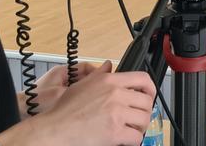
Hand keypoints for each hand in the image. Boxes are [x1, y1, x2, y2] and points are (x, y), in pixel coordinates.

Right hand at [0, 61, 156, 145]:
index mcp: (109, 81)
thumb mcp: (82, 84)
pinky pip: (137, 137)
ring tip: (132, 129)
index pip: (142, 78)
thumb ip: (99, 75)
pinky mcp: (115, 132)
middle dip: (145, 111)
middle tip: (138, 117)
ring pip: (144, 119)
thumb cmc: (64, 111)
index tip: (149, 95)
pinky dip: (134, 140)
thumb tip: (108, 67)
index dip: (150, 88)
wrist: (55, 129)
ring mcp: (116, 113)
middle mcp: (115, 94)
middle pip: (146, 101)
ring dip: (140, 126)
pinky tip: (126, 140)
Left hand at [18, 63, 99, 117]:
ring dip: (87, 94)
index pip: (87, 67)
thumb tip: (105, 67)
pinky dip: (80, 101)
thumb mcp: (63, 91)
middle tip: (102, 92)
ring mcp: (61, 88)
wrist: (19, 114)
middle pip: (85, 78)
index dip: (98, 72)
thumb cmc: (35, 102)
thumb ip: (84, 81)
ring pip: (81, 88)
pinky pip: (75, 97)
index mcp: (63, 71)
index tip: (107, 79)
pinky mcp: (60, 98)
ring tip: (93, 101)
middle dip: (93, 85)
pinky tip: (83, 108)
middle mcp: (63, 77)